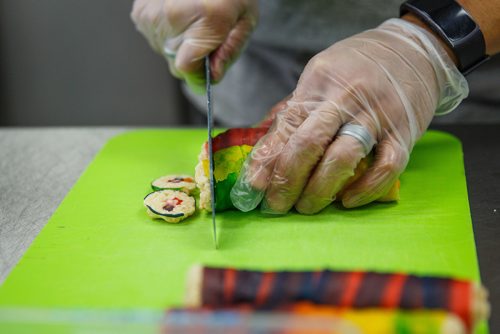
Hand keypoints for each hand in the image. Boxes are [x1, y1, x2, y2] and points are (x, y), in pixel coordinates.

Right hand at [131, 0, 257, 91]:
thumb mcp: (245, 20)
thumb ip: (230, 51)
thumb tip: (212, 76)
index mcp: (205, 19)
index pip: (187, 68)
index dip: (199, 72)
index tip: (209, 66)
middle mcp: (172, 16)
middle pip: (177, 63)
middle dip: (194, 57)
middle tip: (207, 32)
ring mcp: (152, 14)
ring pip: (165, 52)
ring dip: (180, 44)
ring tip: (193, 18)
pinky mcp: (140, 12)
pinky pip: (154, 38)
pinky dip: (168, 32)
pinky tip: (181, 13)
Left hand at [231, 19, 467, 214]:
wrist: (414, 50)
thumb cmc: (359, 67)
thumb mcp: (321, 75)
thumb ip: (294, 110)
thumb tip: (264, 148)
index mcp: (319, 81)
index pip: (287, 126)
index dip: (267, 160)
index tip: (253, 187)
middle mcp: (347, 97)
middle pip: (309, 144)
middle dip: (287, 180)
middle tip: (277, 205)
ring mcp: (377, 115)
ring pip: (343, 159)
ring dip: (320, 190)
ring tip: (306, 207)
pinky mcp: (405, 132)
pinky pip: (386, 167)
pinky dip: (365, 189)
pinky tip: (347, 201)